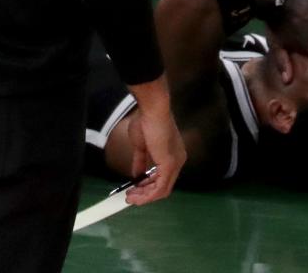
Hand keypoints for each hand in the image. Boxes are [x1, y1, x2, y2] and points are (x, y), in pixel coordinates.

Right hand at [123, 81, 185, 205]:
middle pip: (163, 186)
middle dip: (145, 193)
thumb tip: (136, 175)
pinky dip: (147, 195)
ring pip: (162, 190)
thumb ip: (140, 162)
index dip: (148, 185)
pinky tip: (135, 194)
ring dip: (145, 197)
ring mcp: (175, 164)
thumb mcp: (141, 146)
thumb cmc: (146, 122)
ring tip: (130, 197)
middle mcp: (178, 161)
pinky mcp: (169, 165)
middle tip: (130, 195)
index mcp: (172, 155)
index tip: (135, 188)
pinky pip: (160, 188)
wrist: (152, 110)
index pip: (163, 176)